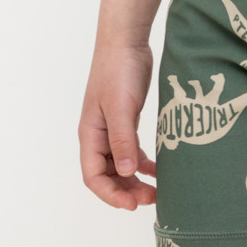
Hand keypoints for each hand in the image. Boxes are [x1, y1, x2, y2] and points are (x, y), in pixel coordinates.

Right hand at [79, 43, 156, 209]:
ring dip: (135, 181)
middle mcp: (98, 136)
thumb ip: (122, 140)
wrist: (126, 42)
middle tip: (150, 199)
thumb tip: (127, 173)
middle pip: (108, 175)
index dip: (110, 194)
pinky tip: (157, 170)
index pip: (93, 176)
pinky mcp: (127, 120)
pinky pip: (132, 151)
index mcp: (89, 135)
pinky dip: (143, 163)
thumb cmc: (118, 71)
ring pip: (121, 166)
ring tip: (156, 191)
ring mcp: (112, 129)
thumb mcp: (120, 106)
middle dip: (126, 191)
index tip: (131, 204)